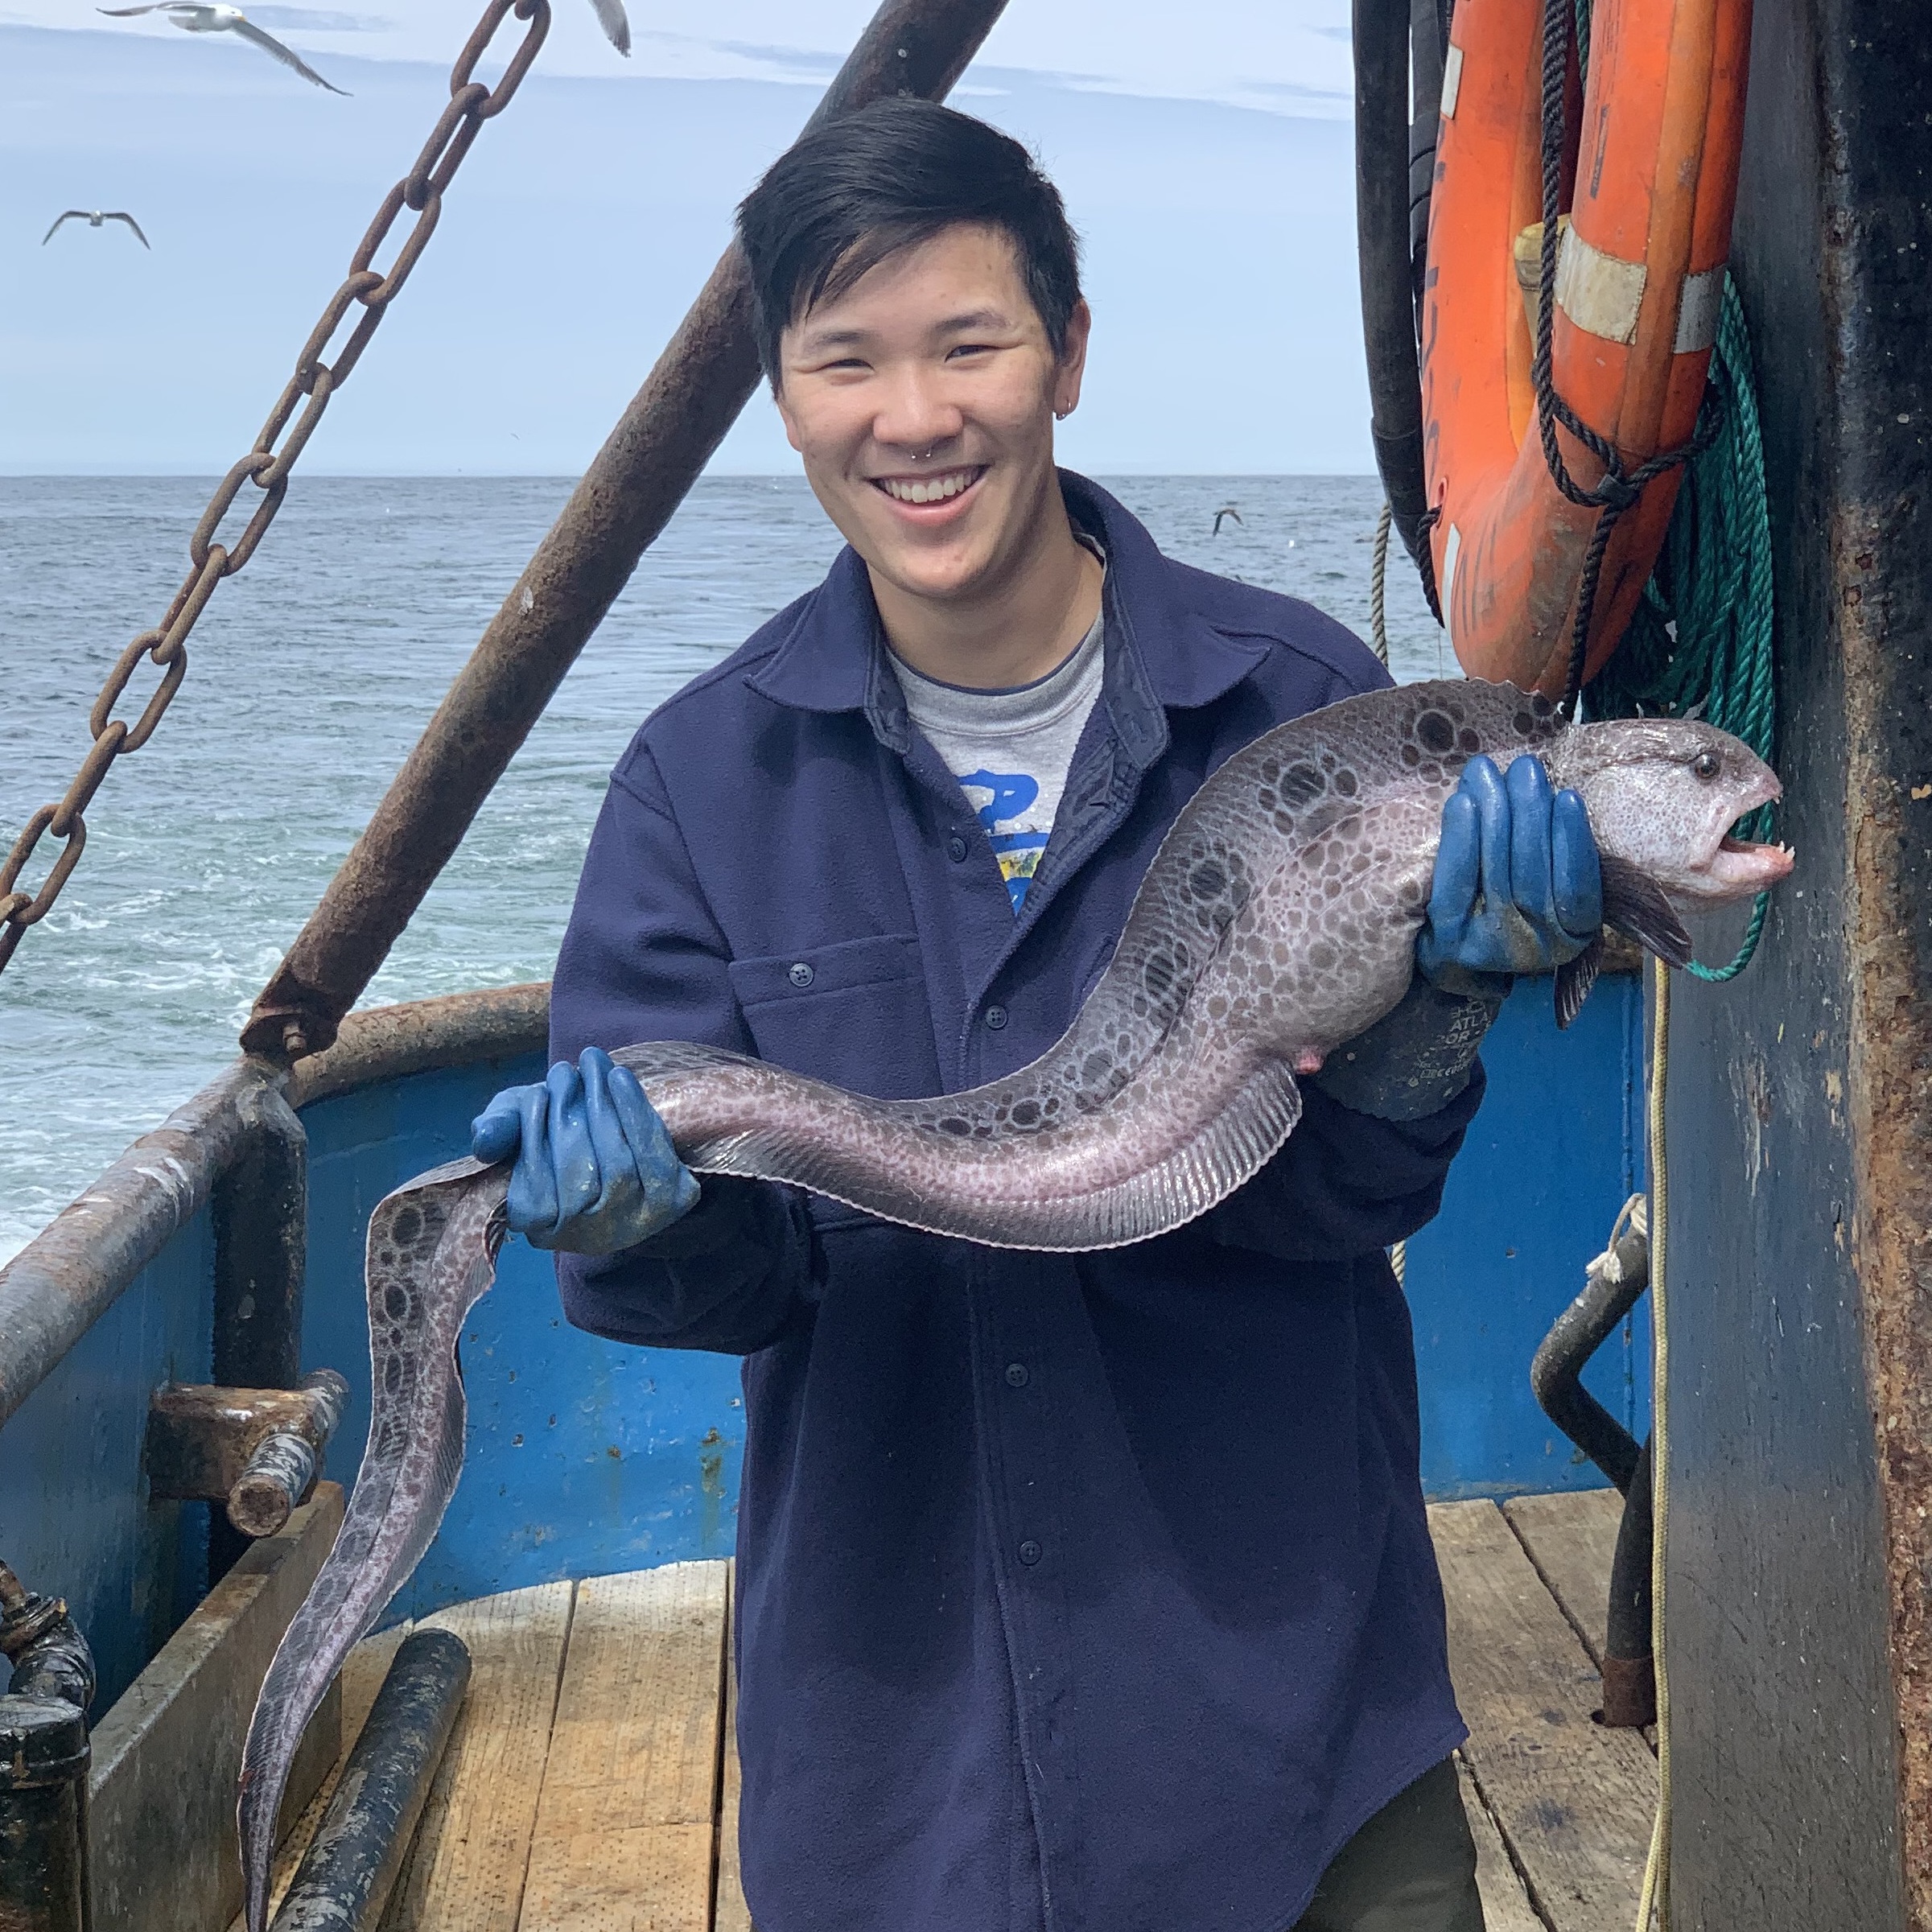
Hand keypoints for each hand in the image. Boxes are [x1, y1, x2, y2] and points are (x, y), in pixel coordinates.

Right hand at [470, 1046, 699, 1253]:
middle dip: (569, 1116)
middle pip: (578, 1179)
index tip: (536, 1093)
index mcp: (538, 1225)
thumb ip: (499, 1128)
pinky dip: (636, 1115)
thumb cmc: (562, 1130)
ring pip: (617, 1169)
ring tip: (591, 1064)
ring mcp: (633, 1225)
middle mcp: (586, 1236)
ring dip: (602, 1109)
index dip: (536, 1137)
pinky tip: (620, 1079)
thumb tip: (485, 1140)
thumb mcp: (521, 1123)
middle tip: (564, 1070)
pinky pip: (656, 1161)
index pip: (534, 1189)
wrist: (623, 1130)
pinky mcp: (673, 1203)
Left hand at [1416, 754, 1601, 991]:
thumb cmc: (1510, 903)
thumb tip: (1551, 790)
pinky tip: (1462, 801)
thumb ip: (1554, 849)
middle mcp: (1537, 948)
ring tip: (1487, 771)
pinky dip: (1460, 841)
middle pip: (1533, 875)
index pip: (1578, 889)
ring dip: (1494, 815)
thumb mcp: (1548, 886)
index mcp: (1573, 932)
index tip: (1568, 794)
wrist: (1454, 961)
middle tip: (1524, 767)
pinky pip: (1456, 885)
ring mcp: (1490, 948)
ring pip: (1496, 874)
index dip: (1573, 842)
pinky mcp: (1448, 940)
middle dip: (1529, 813)